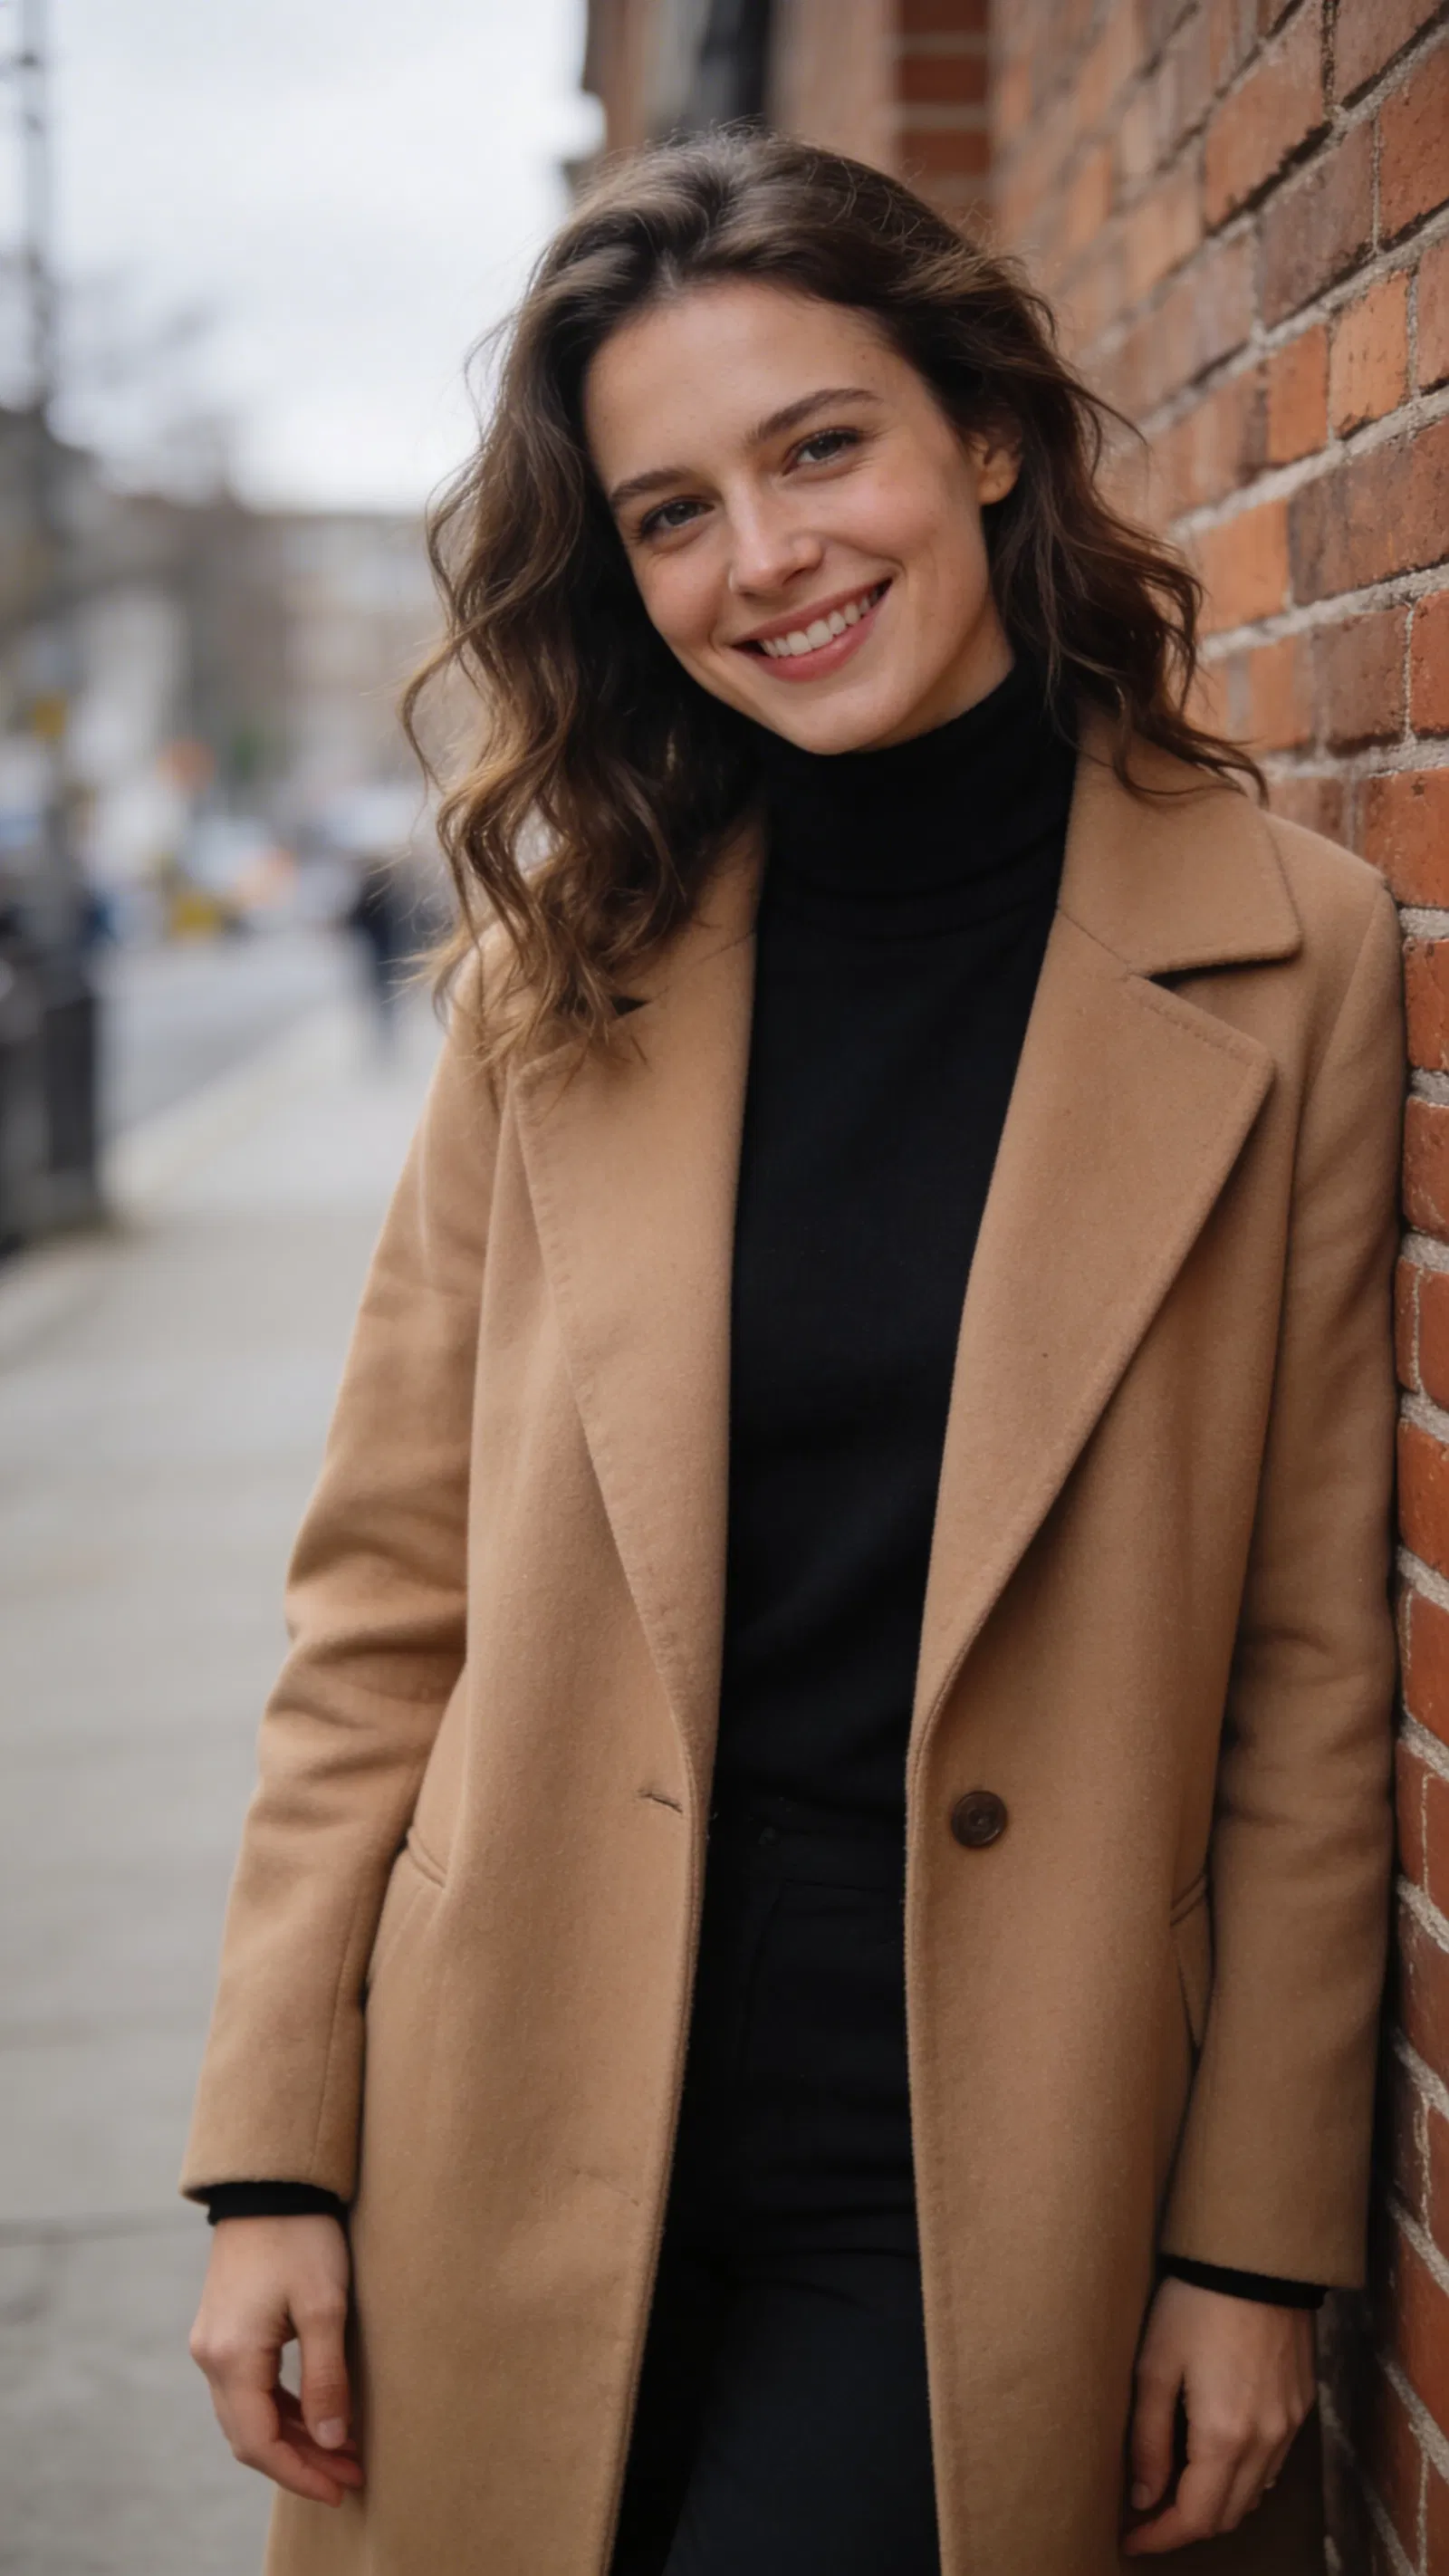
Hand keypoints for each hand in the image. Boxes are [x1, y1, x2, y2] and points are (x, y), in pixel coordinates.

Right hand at [190, 2213, 362, 2507]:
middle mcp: (211, 2357)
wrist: (271, 2183)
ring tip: (343, 2451)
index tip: (341, 2488)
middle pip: (250, 2436)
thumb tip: (332, 2441)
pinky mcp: (224, 2331)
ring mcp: (213, 2344)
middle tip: (350, 2474)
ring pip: (249, 2415)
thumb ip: (327, 2378)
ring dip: (293, 2438)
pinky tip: (317, 2416)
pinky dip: (281, 2411)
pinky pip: (249, 2389)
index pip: (259, 2443)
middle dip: (301, 2462)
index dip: (300, 2474)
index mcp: (231, 2357)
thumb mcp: (324, 2307)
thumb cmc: (301, 2238)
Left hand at [1121, 2276, 1314, 2553]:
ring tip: (1174, 2488)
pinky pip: (1272, 2464)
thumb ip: (1148, 2439)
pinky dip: (1242, 2476)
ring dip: (1215, 2503)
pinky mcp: (1301, 2406)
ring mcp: (1290, 2425)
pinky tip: (1214, 2457)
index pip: (1196, 2518)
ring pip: (1252, 2494)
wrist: (1256, 2256)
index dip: (1160, 2538)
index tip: (1129, 2540)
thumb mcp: (1154, 2366)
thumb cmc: (1196, 2304)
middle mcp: (1266, 2441)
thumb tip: (1143, 2496)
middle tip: (1145, 2517)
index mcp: (1225, 2436)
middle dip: (1184, 2525)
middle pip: (1227, 2515)